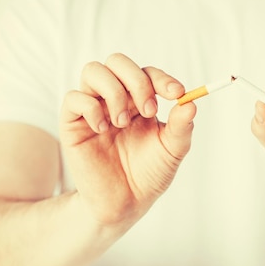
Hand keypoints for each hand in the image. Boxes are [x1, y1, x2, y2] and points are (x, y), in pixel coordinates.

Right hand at [59, 53, 195, 225]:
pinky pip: (74, 98)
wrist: (124, 203)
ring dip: (113, 92)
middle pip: (118, 61)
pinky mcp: (73, 123)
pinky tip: (103, 129)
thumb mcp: (172, 150)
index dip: (162, 78)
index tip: (177, 93)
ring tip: (123, 123)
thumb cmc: (148, 174)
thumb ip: (182, 126)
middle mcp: (115, 98)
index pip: (147, 73)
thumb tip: (191, 102)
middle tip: (148, 110)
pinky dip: (92, 108)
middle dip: (136, 81)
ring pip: (93, 71)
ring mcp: (93, 108)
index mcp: (140, 100)